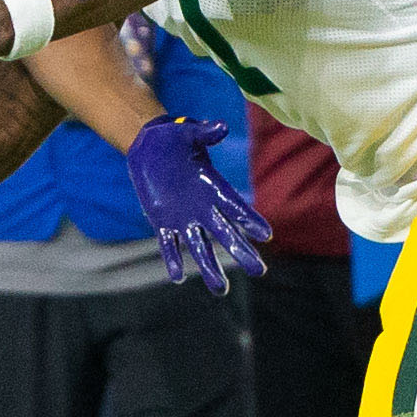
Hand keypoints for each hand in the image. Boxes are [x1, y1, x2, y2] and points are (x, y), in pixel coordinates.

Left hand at [125, 114, 268, 292]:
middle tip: (260, 272)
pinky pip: (169, 244)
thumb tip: (220, 126)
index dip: (250, 219)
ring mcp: (183, 217)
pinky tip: (178, 277)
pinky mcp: (162, 221)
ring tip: (221, 290)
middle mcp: (202, 206)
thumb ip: (203, 132)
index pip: (234, 206)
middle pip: (225, 233)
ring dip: (210, 267)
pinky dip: (172, 258)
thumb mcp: (186, 131)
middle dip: (242, 252)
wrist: (149, 145)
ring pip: (199, 246)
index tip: (266, 234)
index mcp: (211, 185)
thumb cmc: (173, 136)